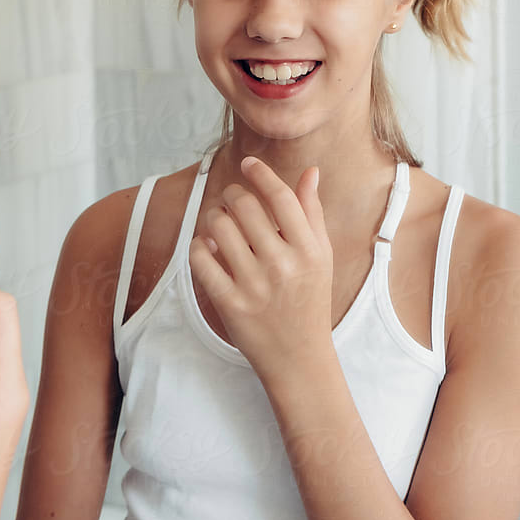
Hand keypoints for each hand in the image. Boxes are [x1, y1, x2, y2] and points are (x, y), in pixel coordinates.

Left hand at [188, 156, 334, 382]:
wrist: (299, 356)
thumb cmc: (309, 299)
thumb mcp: (320, 256)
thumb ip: (312, 213)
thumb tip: (310, 172)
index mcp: (309, 250)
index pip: (281, 198)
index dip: (261, 174)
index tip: (248, 164)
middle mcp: (282, 265)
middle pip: (244, 207)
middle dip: (232, 195)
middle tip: (231, 201)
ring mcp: (254, 285)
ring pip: (218, 228)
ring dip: (214, 219)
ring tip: (219, 224)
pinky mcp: (230, 304)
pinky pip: (201, 259)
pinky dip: (199, 247)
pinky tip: (207, 249)